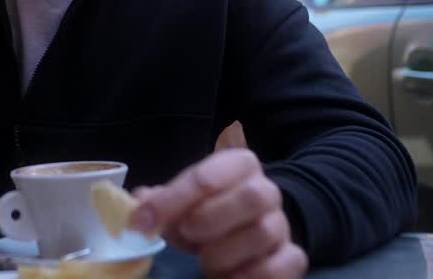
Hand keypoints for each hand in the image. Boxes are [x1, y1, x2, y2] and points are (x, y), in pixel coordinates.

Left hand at [131, 149, 306, 278]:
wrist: (249, 224)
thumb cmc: (209, 210)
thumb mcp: (184, 200)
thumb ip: (162, 201)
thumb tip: (140, 203)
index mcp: (238, 165)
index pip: (207, 177)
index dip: (171, 201)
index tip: (142, 222)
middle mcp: (266, 190)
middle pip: (251, 198)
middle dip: (209, 220)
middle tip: (186, 234)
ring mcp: (282, 224)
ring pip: (263, 233)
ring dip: (224, 252)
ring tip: (205, 260)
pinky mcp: (292, 256)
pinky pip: (285, 264)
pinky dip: (252, 276)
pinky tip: (228, 277)